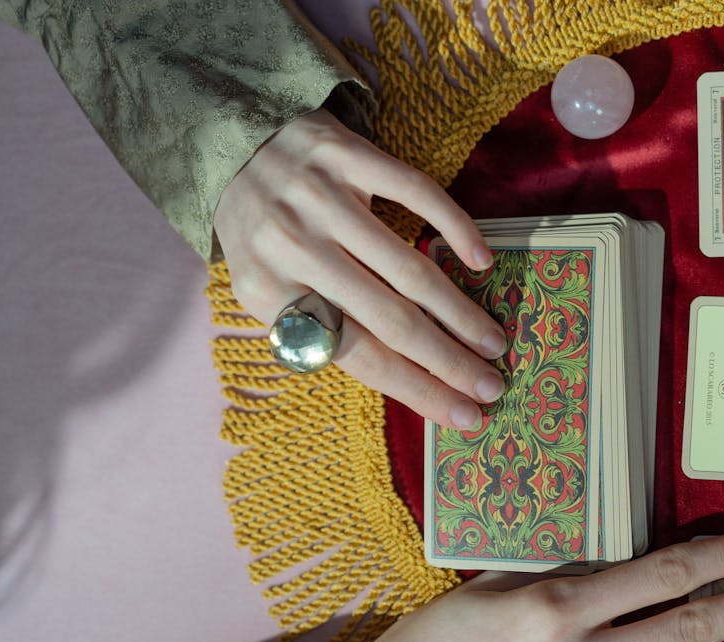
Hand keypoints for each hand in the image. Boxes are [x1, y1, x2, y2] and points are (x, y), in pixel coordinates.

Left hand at [213, 109, 507, 428]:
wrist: (230, 144)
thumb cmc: (263, 233)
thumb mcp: (270, 289)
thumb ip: (322, 329)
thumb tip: (404, 381)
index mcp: (271, 293)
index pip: (358, 356)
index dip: (418, 389)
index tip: (463, 416)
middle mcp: (293, 247)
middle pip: (392, 320)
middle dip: (449, 362)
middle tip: (492, 388)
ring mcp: (321, 198)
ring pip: (409, 269)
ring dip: (461, 313)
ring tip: (493, 342)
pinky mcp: (347, 155)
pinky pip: (417, 194)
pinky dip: (456, 229)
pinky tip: (481, 262)